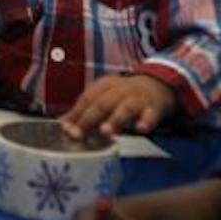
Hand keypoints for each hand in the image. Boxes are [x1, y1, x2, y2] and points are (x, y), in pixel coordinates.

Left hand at [60, 73, 176, 139]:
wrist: (157, 86)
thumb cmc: (123, 96)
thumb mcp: (103, 97)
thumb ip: (84, 112)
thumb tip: (63, 126)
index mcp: (105, 85)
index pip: (88, 97)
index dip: (76, 113)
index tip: (66, 129)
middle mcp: (120, 90)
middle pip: (103, 103)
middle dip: (90, 118)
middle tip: (79, 134)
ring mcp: (138, 99)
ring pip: (126, 108)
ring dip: (115, 119)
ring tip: (106, 131)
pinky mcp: (154, 108)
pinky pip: (151, 115)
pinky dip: (146, 121)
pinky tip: (141, 129)